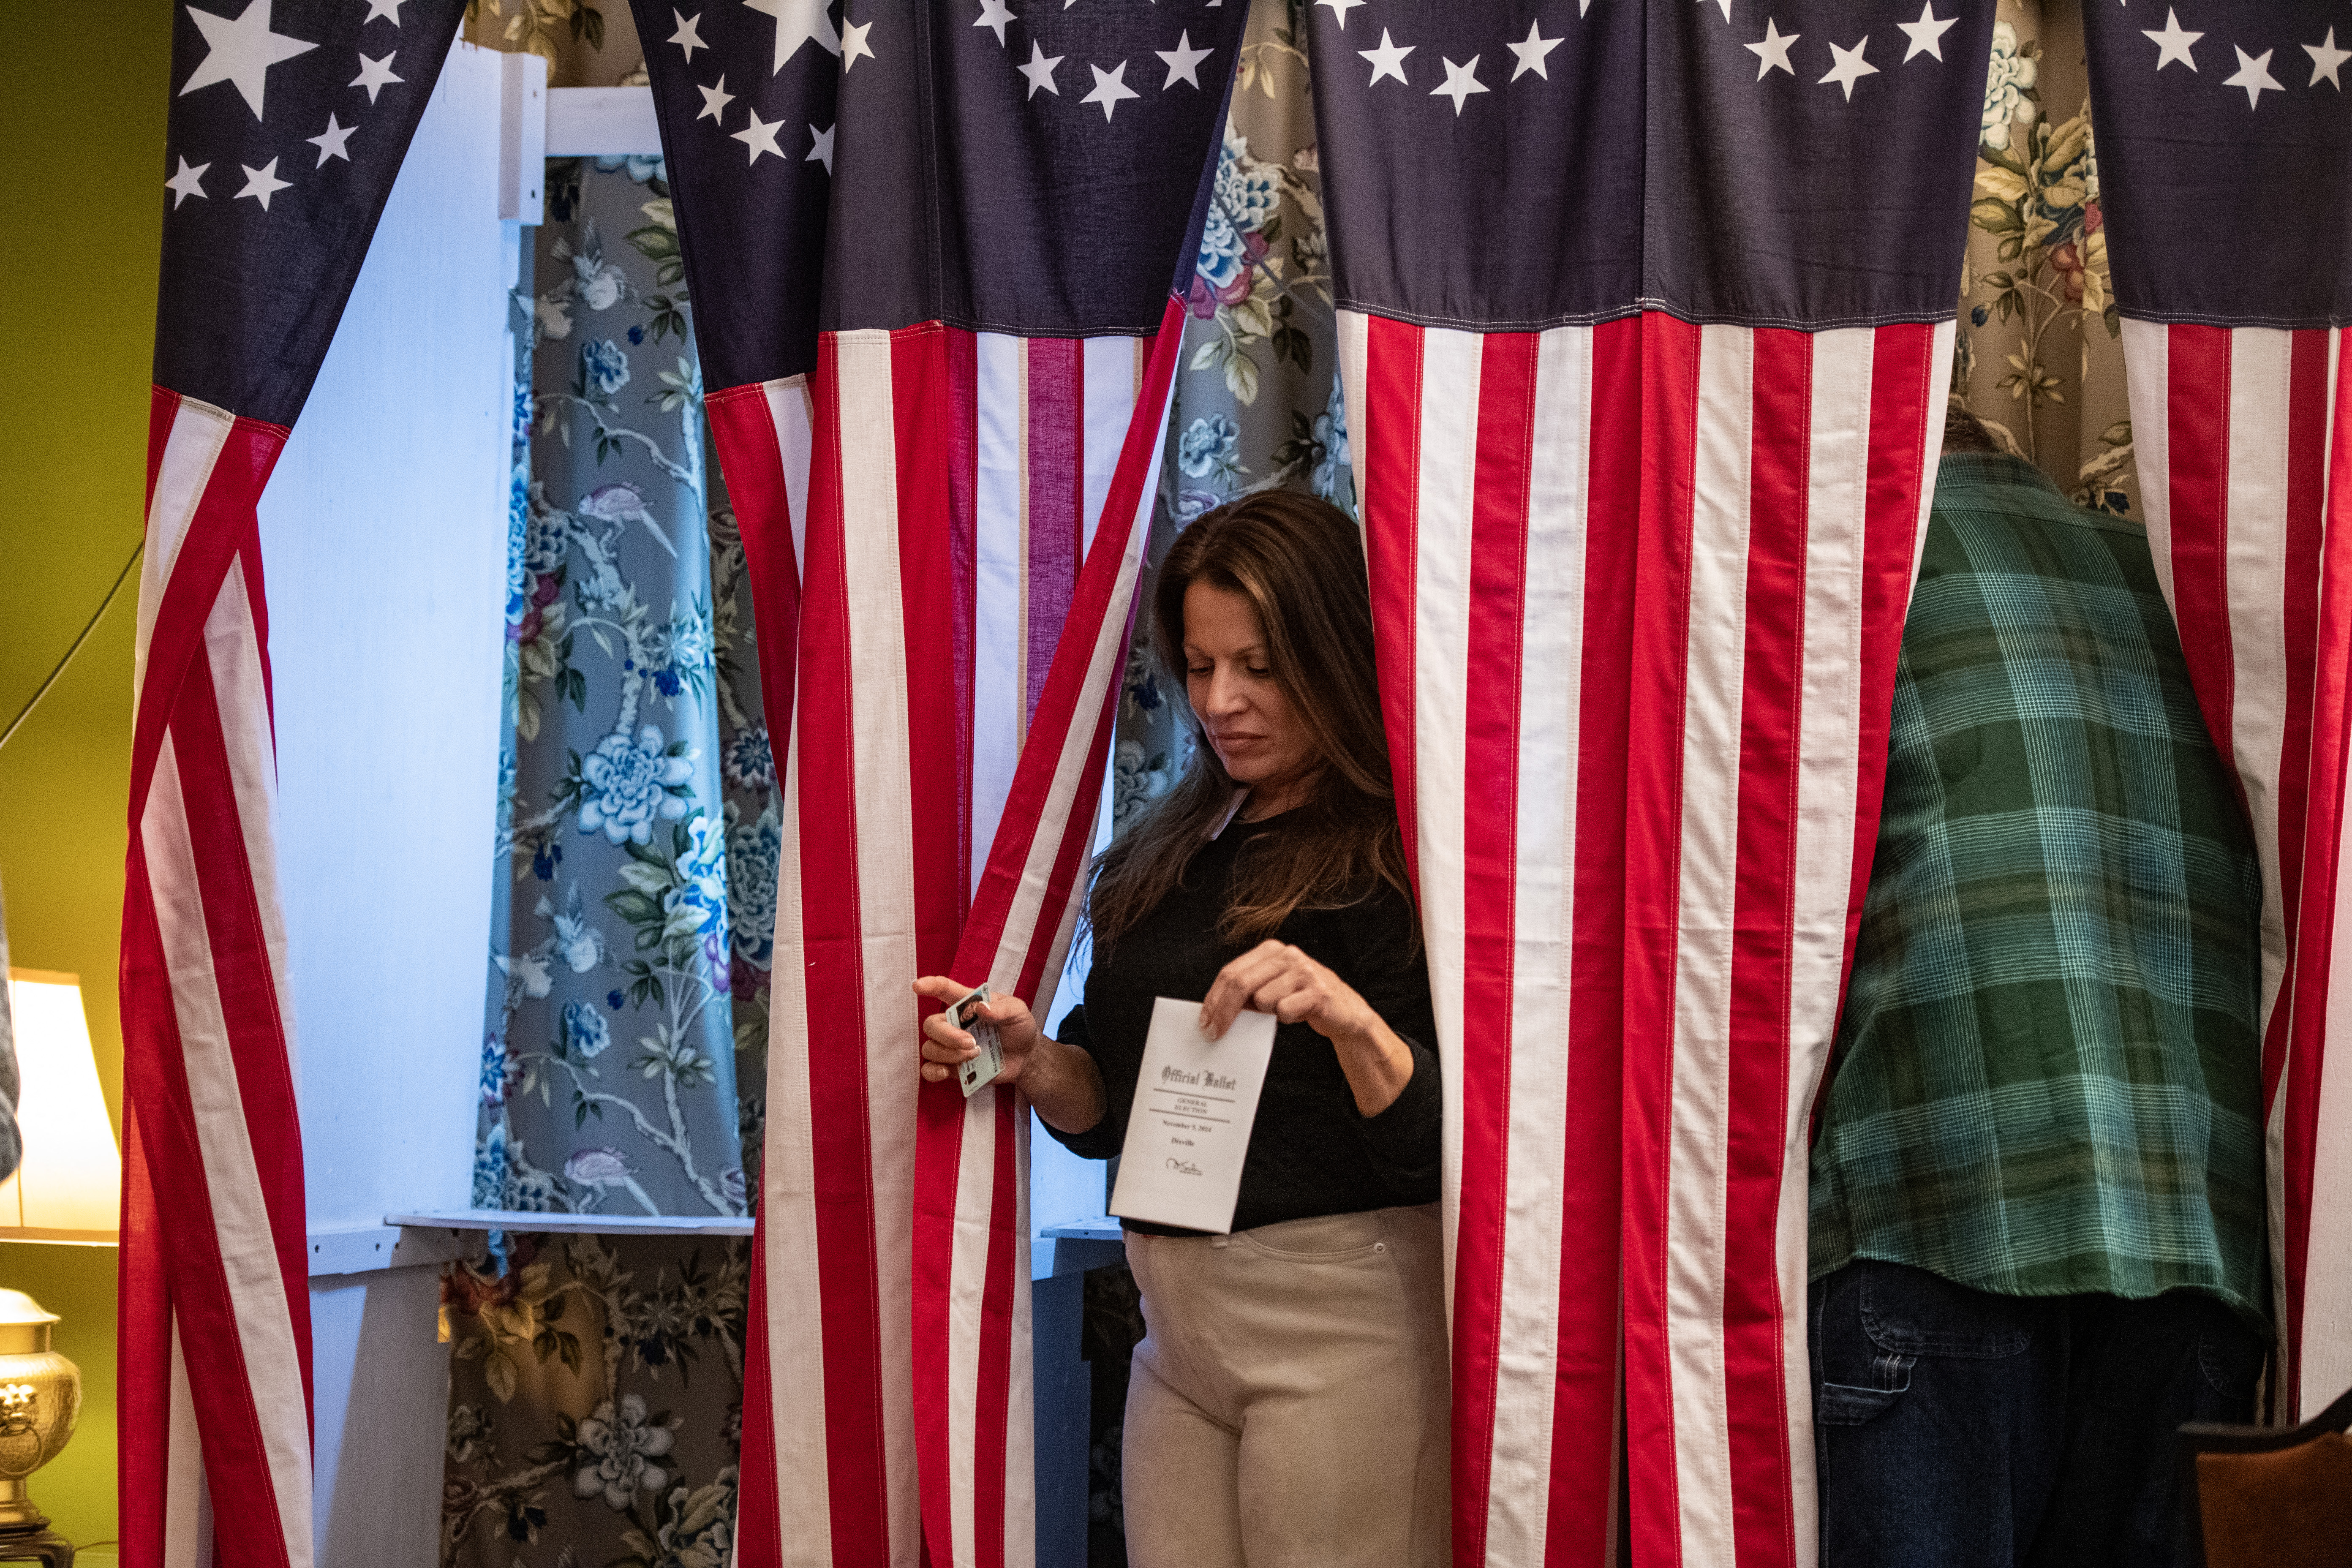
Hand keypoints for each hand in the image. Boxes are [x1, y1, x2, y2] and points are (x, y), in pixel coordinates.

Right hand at [913, 976, 1043, 1086]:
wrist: (1026, 1057)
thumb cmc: (1019, 1027)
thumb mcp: (1018, 1012)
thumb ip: (1003, 1008)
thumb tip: (981, 1008)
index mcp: (968, 1004)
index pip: (944, 990)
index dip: (930, 986)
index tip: (917, 986)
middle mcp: (954, 1023)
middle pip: (931, 1025)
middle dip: (947, 1035)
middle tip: (971, 1043)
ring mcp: (950, 1046)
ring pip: (929, 1048)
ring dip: (949, 1054)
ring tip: (974, 1055)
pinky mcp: (952, 1067)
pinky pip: (928, 1069)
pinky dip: (932, 1071)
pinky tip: (945, 1071)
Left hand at [1197, 940, 1380, 1045]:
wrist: (1345, 1012)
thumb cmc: (1302, 999)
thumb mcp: (1272, 987)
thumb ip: (1247, 990)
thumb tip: (1214, 1011)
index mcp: (1272, 950)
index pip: (1231, 972)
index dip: (1214, 998)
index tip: (1205, 1021)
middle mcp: (1287, 955)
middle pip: (1240, 983)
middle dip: (1223, 1012)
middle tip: (1213, 1034)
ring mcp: (1304, 971)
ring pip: (1264, 1000)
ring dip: (1269, 1013)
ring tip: (1285, 1008)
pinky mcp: (1318, 991)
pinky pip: (1285, 1011)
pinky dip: (1288, 1018)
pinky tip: (1300, 1012)